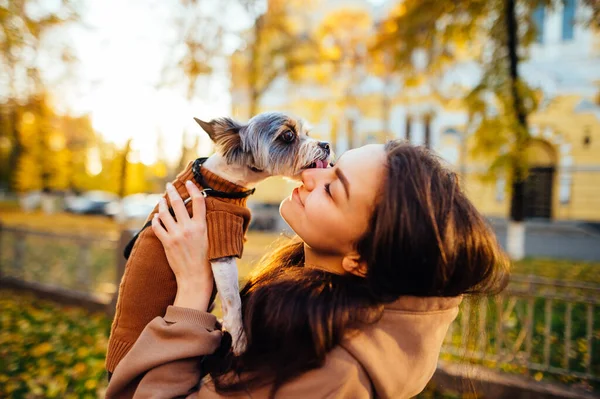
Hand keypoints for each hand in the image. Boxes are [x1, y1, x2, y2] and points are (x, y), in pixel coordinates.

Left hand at [152, 180, 213, 310]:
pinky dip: (156, 220)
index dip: (194, 189)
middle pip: (178, 203)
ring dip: (162, 204)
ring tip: (161, 199)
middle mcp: (188, 228)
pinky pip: (158, 227)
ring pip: (165, 213)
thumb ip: (208, 227)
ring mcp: (176, 235)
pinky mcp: (167, 243)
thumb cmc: (208, 262)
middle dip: (172, 191)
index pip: (198, 201)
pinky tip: (156, 217)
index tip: (190, 182)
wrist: (195, 279)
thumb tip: (208, 217)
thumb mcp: (212, 241)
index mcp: (202, 226)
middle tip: (169, 185)